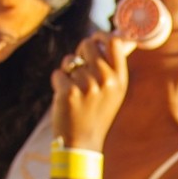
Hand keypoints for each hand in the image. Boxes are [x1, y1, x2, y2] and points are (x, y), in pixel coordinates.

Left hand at [51, 32, 130, 147]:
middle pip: (88, 44)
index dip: (102, 35)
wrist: (82, 142)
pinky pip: (59, 73)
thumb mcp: (114, 92)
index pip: (114, 42)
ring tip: (75, 91)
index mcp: (119, 79)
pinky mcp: (69, 92)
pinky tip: (66, 98)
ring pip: (70, 61)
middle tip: (79, 68)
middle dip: (80, 52)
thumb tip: (114, 39)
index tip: (95, 38)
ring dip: (68, 72)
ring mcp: (87, 86)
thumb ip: (112, 67)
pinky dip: (58, 83)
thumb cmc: (96, 114)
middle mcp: (106, 80)